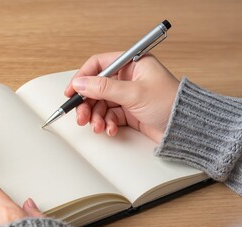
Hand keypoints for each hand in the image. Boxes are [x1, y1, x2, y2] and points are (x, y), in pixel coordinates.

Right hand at [65, 52, 179, 142]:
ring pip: (101, 103)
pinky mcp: (129, 111)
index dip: (82, 77)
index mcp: (132, 64)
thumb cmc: (170, 104)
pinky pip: (109, 115)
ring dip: (96, 116)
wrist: (187, 129)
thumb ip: (104, 88)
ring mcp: (128, 95)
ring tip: (97, 126)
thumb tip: (80, 83)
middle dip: (87, 103)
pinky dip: (107, 123)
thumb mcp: (133, 93)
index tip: (71, 91)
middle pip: (96, 87)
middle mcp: (128, 78)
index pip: (99, 64)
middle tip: (81, 116)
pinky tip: (111, 129)